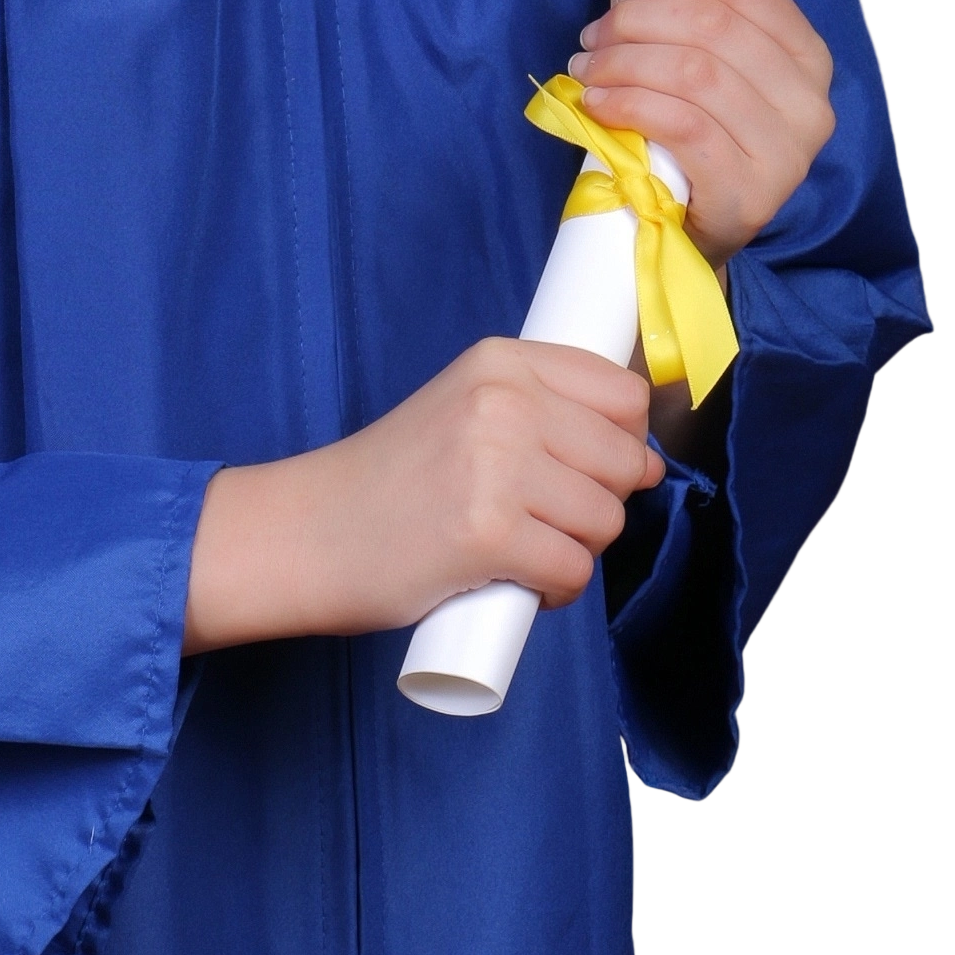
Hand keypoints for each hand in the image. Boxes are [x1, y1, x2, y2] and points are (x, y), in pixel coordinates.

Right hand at [182, 337, 664, 652]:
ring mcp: (496, 466)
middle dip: (601, 504)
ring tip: (522, 551)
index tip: (588, 470)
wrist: (307, 532)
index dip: (623, 443)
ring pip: (605, 521)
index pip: (623, 395)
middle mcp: (504, 402)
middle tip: (545, 520)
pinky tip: (516, 583)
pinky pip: (572, 571)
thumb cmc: (389, 481)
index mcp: (501, 362)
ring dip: (577, 550)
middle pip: (624, 462)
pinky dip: (554, 592)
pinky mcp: (488, 534)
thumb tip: (646, 462)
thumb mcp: (463, 409)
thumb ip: (543, 414)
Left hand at [570, 0, 835, 265]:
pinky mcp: (751, 196)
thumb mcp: (668, 47)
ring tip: (587, 71)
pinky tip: (597, 105)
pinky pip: (686, 127)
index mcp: (805, 55)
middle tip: (592, 39)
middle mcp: (810, 102)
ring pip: (697, 73)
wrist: (684, 231)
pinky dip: (630, 105)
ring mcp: (789, 154)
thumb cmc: (682, 133)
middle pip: (714, 25)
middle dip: (636, 21)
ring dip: (625, 62)